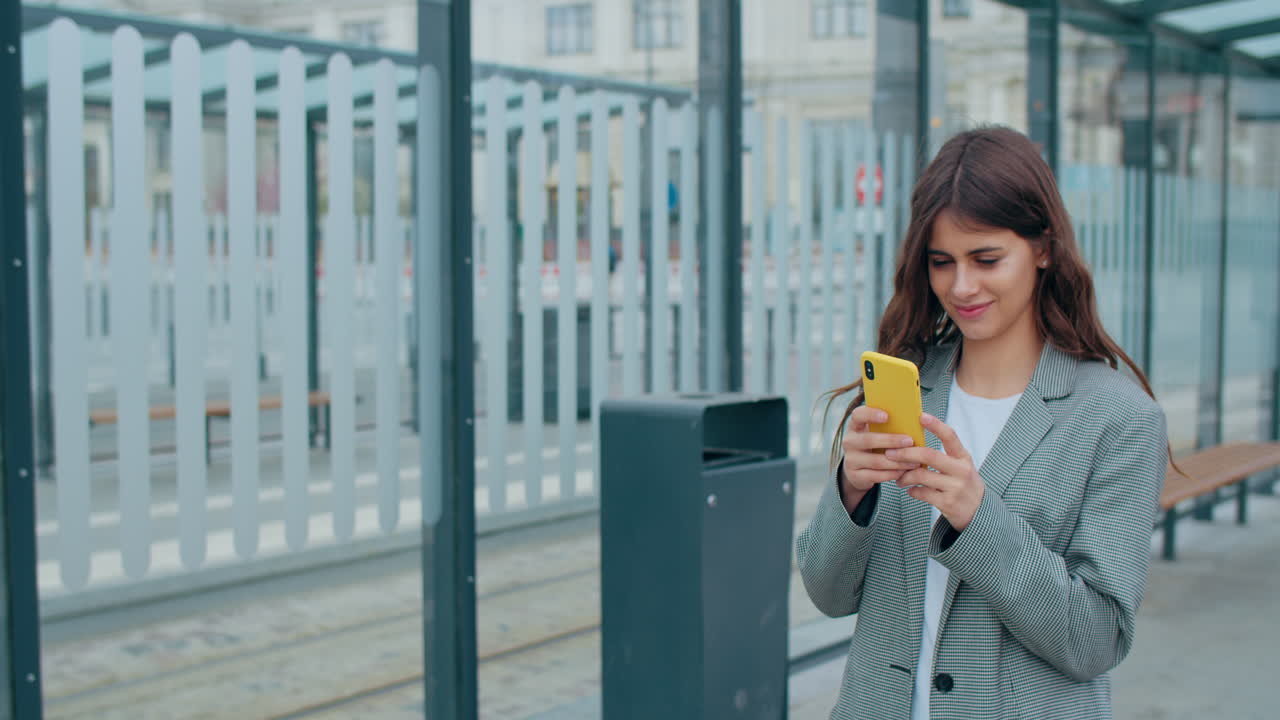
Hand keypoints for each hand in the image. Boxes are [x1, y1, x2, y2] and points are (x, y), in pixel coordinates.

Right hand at [839, 406, 920, 508]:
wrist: (858, 470)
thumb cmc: (874, 446)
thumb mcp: (876, 434)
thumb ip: (889, 427)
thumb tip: (917, 420)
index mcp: (855, 426)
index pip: (858, 415)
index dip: (870, 414)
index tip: (887, 416)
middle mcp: (849, 442)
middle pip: (868, 440)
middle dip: (891, 441)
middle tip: (909, 441)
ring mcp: (851, 460)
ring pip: (876, 461)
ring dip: (897, 462)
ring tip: (913, 461)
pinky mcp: (855, 476)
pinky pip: (876, 476)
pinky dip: (892, 474)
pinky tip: (904, 471)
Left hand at [885, 413, 984, 530]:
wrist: (979, 513)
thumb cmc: (963, 484)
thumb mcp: (960, 467)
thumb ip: (943, 455)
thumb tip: (912, 442)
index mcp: (963, 457)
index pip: (950, 436)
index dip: (936, 425)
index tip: (920, 416)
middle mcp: (961, 470)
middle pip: (929, 455)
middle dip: (906, 453)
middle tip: (890, 453)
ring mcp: (955, 487)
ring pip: (921, 475)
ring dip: (904, 475)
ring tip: (898, 478)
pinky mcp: (948, 503)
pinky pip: (922, 493)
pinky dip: (912, 490)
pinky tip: (910, 490)